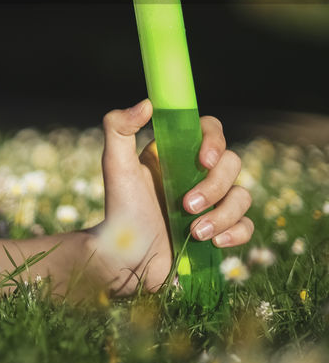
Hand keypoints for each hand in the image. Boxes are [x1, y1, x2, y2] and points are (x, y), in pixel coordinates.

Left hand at [91, 99, 253, 294]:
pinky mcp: (220, 230)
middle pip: (232, 164)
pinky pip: (247, 226)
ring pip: (243, 196)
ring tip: (195, 232)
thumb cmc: (119, 209)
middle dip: (215, 186)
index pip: (210, 131)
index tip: (203, 159)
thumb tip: (148, 103)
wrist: (125, 259)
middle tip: (186, 206)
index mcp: (176, 154)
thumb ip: (118, 129)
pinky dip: (236, 233)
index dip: (214, 140)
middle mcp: (197, 174)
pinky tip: (214, 243)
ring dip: (223, 215)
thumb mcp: (115, 166)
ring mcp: (212, 203)